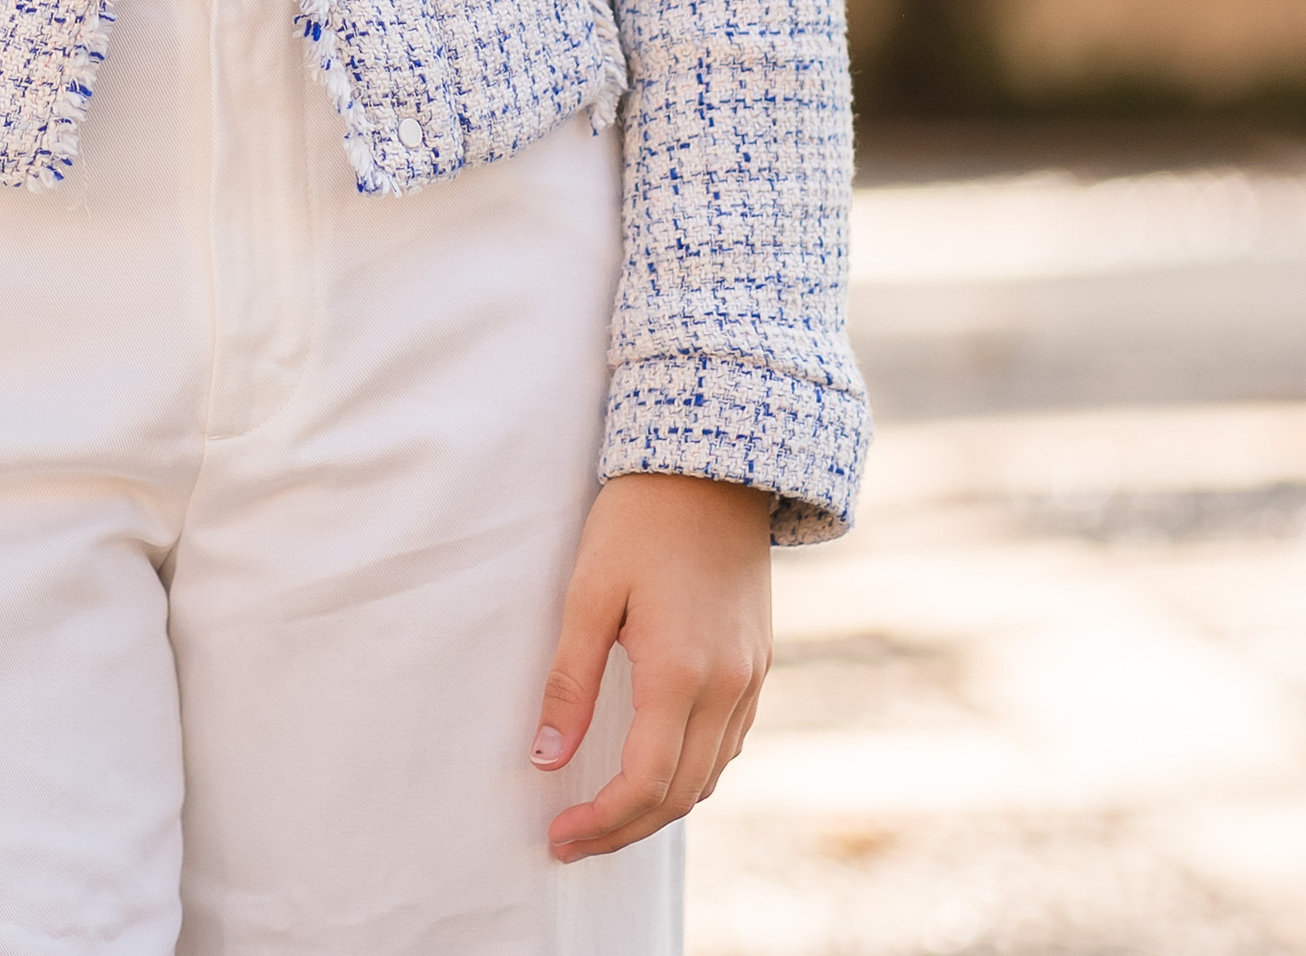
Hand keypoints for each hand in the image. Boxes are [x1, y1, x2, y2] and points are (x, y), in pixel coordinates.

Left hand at [532, 472, 771, 861]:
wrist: (714, 464)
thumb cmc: (639, 520)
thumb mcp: (588, 592)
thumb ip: (569, 681)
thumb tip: (545, 759)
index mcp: (681, 673)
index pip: (643, 783)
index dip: (600, 823)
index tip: (559, 836)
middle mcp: (727, 686)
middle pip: (680, 795)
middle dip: (625, 829)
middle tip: (572, 840)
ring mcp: (751, 676)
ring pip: (711, 774)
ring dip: (660, 806)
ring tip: (607, 813)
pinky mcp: (760, 661)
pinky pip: (730, 742)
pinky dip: (693, 770)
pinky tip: (657, 764)